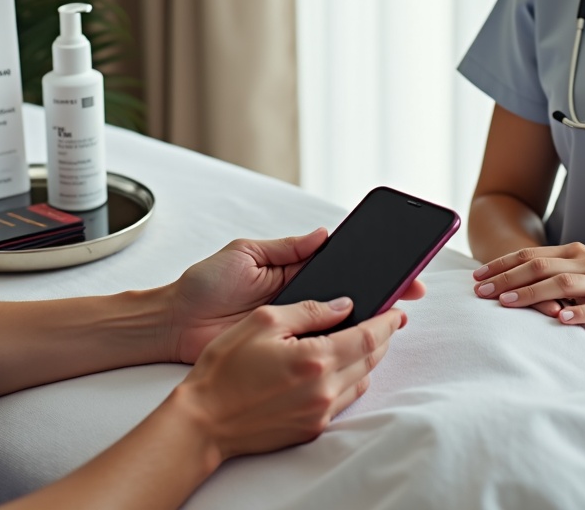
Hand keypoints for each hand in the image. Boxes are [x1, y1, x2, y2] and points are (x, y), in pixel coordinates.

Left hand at [163, 230, 425, 362]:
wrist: (176, 323)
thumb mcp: (245, 253)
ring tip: (395, 314)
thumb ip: (286, 248)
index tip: (398, 264)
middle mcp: (298, 297)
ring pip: (338, 322)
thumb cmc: (204, 284)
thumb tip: (324, 233)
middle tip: (409, 291)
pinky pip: (318, 348)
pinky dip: (340, 346)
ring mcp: (293, 326)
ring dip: (367, 319)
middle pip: (347, 294)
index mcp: (291, 270)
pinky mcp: (284, 350)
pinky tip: (362, 344)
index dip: (368, 265)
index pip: (338, 265)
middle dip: (380, 291)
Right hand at [174, 297, 404, 460]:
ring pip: (361, 382)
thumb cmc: (225, 369)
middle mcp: (324, 390)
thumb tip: (343, 305)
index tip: (397, 311)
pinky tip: (339, 368)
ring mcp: (319, 412)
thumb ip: (307, 310)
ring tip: (363, 342)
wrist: (204, 420)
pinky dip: (349, 381)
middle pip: (371, 360)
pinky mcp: (311, 428)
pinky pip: (343, 400)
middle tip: (387, 323)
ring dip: (367, 360)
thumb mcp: (263, 321)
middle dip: (382, 338)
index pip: (368, 337)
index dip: (387, 322)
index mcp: (315, 359)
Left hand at [473, 242, 584, 330]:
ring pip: (563, 284)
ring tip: (508, 302)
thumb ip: (554, 271)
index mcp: (574, 253)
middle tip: (481, 291)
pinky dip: (579, 312)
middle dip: (507, 278)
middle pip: (540, 266)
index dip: (502, 264)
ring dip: (533, 293)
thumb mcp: (583, 269)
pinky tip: (562, 319)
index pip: (530, 254)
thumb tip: (513, 280)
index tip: (477, 276)